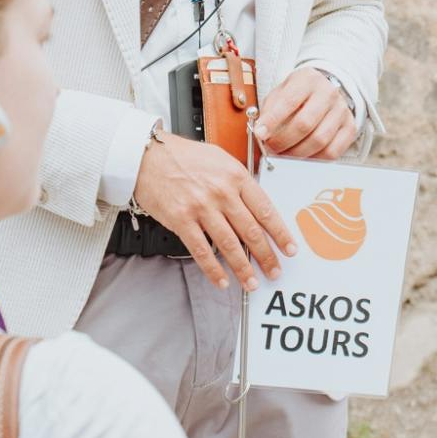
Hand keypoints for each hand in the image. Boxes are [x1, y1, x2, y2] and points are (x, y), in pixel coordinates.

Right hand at [132, 130, 296, 290]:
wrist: (147, 155)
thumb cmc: (183, 156)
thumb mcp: (220, 159)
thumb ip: (239, 182)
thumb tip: (256, 207)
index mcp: (235, 176)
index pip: (265, 209)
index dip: (280, 233)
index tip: (289, 248)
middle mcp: (221, 192)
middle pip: (251, 231)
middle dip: (267, 256)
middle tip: (275, 271)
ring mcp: (201, 207)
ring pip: (229, 244)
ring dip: (243, 268)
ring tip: (252, 282)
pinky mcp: (181, 220)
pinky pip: (201, 250)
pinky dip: (213, 269)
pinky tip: (222, 280)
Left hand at [254, 68, 357, 160]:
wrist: (324, 92)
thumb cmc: (297, 96)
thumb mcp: (280, 93)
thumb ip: (269, 110)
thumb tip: (261, 132)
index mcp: (308, 79)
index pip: (289, 101)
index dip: (273, 120)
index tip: (260, 133)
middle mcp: (328, 93)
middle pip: (305, 124)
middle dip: (283, 141)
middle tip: (271, 148)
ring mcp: (341, 111)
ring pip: (319, 140)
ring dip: (296, 153)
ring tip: (283, 154)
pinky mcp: (349, 128)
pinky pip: (332, 151)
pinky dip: (314, 159)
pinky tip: (301, 157)